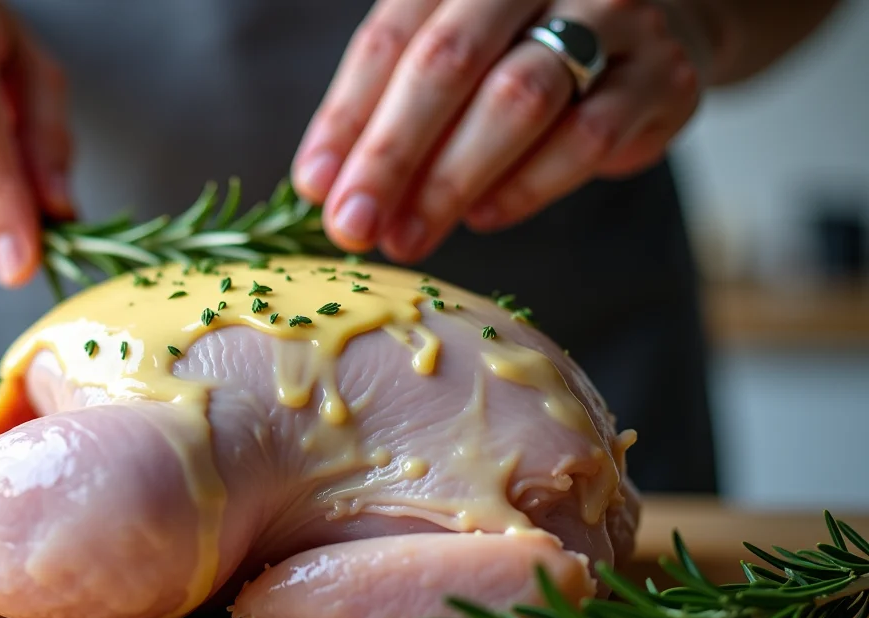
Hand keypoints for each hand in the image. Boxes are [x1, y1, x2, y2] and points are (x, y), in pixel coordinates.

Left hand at [292, 0, 703, 261]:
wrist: (659, 31)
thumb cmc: (526, 50)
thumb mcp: (454, 59)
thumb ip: (393, 109)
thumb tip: (327, 187)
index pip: (392, 38)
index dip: (347, 116)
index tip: (315, 186)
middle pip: (448, 63)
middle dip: (390, 154)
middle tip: (352, 225)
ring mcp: (611, 17)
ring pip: (516, 99)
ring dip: (450, 181)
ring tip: (406, 235)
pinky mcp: (661, 76)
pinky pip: (587, 136)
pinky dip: (527, 185)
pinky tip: (485, 218)